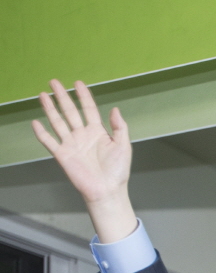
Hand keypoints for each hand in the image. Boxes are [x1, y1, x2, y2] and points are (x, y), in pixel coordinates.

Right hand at [32, 80, 136, 242]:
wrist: (107, 191)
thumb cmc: (117, 172)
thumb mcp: (123, 147)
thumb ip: (120, 127)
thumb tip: (115, 109)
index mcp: (97, 132)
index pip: (89, 109)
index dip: (83, 96)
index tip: (78, 83)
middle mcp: (83, 136)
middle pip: (70, 111)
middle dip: (62, 96)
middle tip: (54, 81)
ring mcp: (72, 145)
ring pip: (58, 122)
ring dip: (50, 109)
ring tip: (43, 95)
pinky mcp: (63, 155)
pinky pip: (49, 142)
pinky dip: (42, 133)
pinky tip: (35, 122)